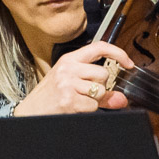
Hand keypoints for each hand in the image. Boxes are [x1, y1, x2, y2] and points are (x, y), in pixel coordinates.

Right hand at [14, 42, 134, 115]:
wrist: (29, 111)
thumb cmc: (50, 96)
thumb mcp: (71, 86)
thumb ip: (101, 92)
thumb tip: (123, 99)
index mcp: (69, 59)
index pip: (98, 47)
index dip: (118, 52)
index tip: (128, 62)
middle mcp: (68, 68)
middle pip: (103, 74)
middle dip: (100, 87)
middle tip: (84, 93)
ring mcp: (68, 83)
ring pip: (100, 90)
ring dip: (94, 100)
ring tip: (77, 100)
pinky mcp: (69, 99)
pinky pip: (93, 105)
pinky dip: (87, 110)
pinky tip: (74, 107)